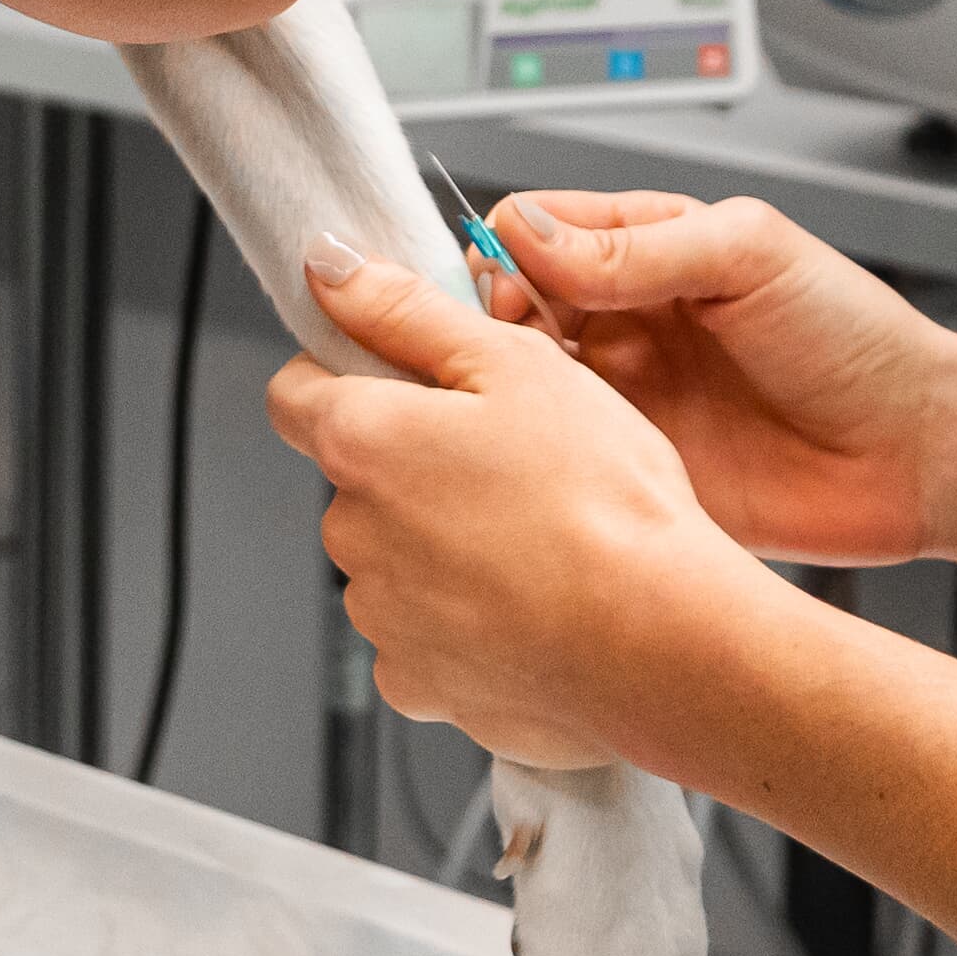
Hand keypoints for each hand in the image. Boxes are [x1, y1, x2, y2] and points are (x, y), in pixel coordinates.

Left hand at [267, 234, 768, 776]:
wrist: (660, 642)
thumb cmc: (604, 501)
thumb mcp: (514, 364)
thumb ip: (407, 312)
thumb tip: (330, 270)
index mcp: (363, 442)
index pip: (296, 393)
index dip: (349, 373)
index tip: (411, 379)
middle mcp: (352, 534)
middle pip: (357, 479)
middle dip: (414, 464)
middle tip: (511, 460)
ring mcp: (382, 618)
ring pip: (393, 560)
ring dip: (441, 546)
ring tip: (535, 540)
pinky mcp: (418, 686)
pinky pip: (422, 638)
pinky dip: (462, 622)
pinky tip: (529, 605)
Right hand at [477, 190, 956, 568]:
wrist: (916, 454)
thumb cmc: (857, 341)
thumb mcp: (750, 257)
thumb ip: (638, 245)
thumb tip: (529, 237)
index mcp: (648, 250)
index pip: (531, 229)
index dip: (508, 255)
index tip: (514, 290)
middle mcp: (624, 322)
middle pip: (507, 308)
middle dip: (489, 323)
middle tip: (514, 352)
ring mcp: (624, 399)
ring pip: (519, 385)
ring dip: (507, 391)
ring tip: (534, 405)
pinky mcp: (631, 472)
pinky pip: (557, 461)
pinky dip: (536, 458)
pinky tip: (552, 457)